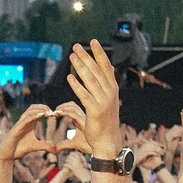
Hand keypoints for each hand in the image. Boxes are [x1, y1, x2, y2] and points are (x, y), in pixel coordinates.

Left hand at [63, 39, 123, 156]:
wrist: (108, 141)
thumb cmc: (105, 121)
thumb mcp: (107, 100)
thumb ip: (105, 85)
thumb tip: (107, 69)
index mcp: (113, 89)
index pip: (106, 67)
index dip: (99, 53)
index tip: (92, 41)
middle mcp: (110, 93)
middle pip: (96, 70)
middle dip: (86, 56)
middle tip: (76, 46)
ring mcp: (104, 101)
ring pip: (90, 80)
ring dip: (80, 67)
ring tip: (71, 56)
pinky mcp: (95, 110)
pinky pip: (84, 95)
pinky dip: (77, 85)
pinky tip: (69, 77)